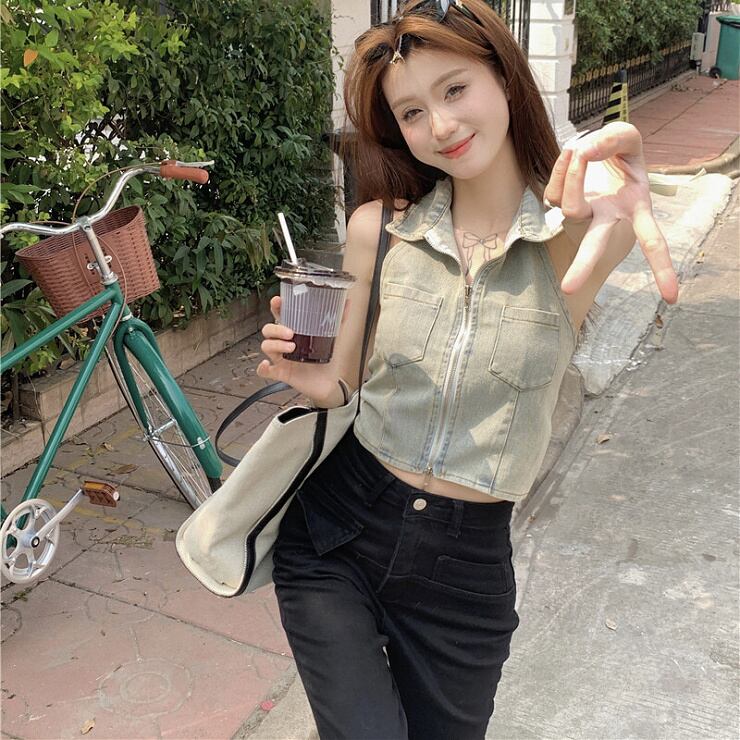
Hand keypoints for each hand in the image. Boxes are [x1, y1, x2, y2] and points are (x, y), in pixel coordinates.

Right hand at [257, 296, 338, 403]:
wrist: (329, 383)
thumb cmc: (326, 360)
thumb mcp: (333, 339)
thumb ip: (339, 321)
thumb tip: (347, 303)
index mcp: (294, 332)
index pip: (279, 316)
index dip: (276, 307)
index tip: (278, 301)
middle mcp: (284, 343)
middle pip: (268, 330)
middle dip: (276, 328)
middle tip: (290, 332)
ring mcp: (281, 358)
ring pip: (266, 346)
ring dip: (275, 345)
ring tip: (292, 347)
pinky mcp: (281, 373)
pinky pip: (264, 371)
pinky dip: (262, 367)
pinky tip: (267, 364)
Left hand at [544, 122, 678, 303]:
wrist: (593, 152)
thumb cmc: (618, 153)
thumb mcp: (629, 138)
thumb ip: (615, 138)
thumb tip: (584, 152)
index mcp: (634, 210)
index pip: (652, 243)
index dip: (663, 269)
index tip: (672, 298)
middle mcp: (606, 219)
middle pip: (595, 245)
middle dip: (583, 265)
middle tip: (568, 289)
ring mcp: (580, 214)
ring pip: (570, 207)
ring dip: (573, 176)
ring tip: (579, 150)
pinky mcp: (557, 205)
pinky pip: (555, 188)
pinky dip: (562, 166)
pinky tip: (570, 155)